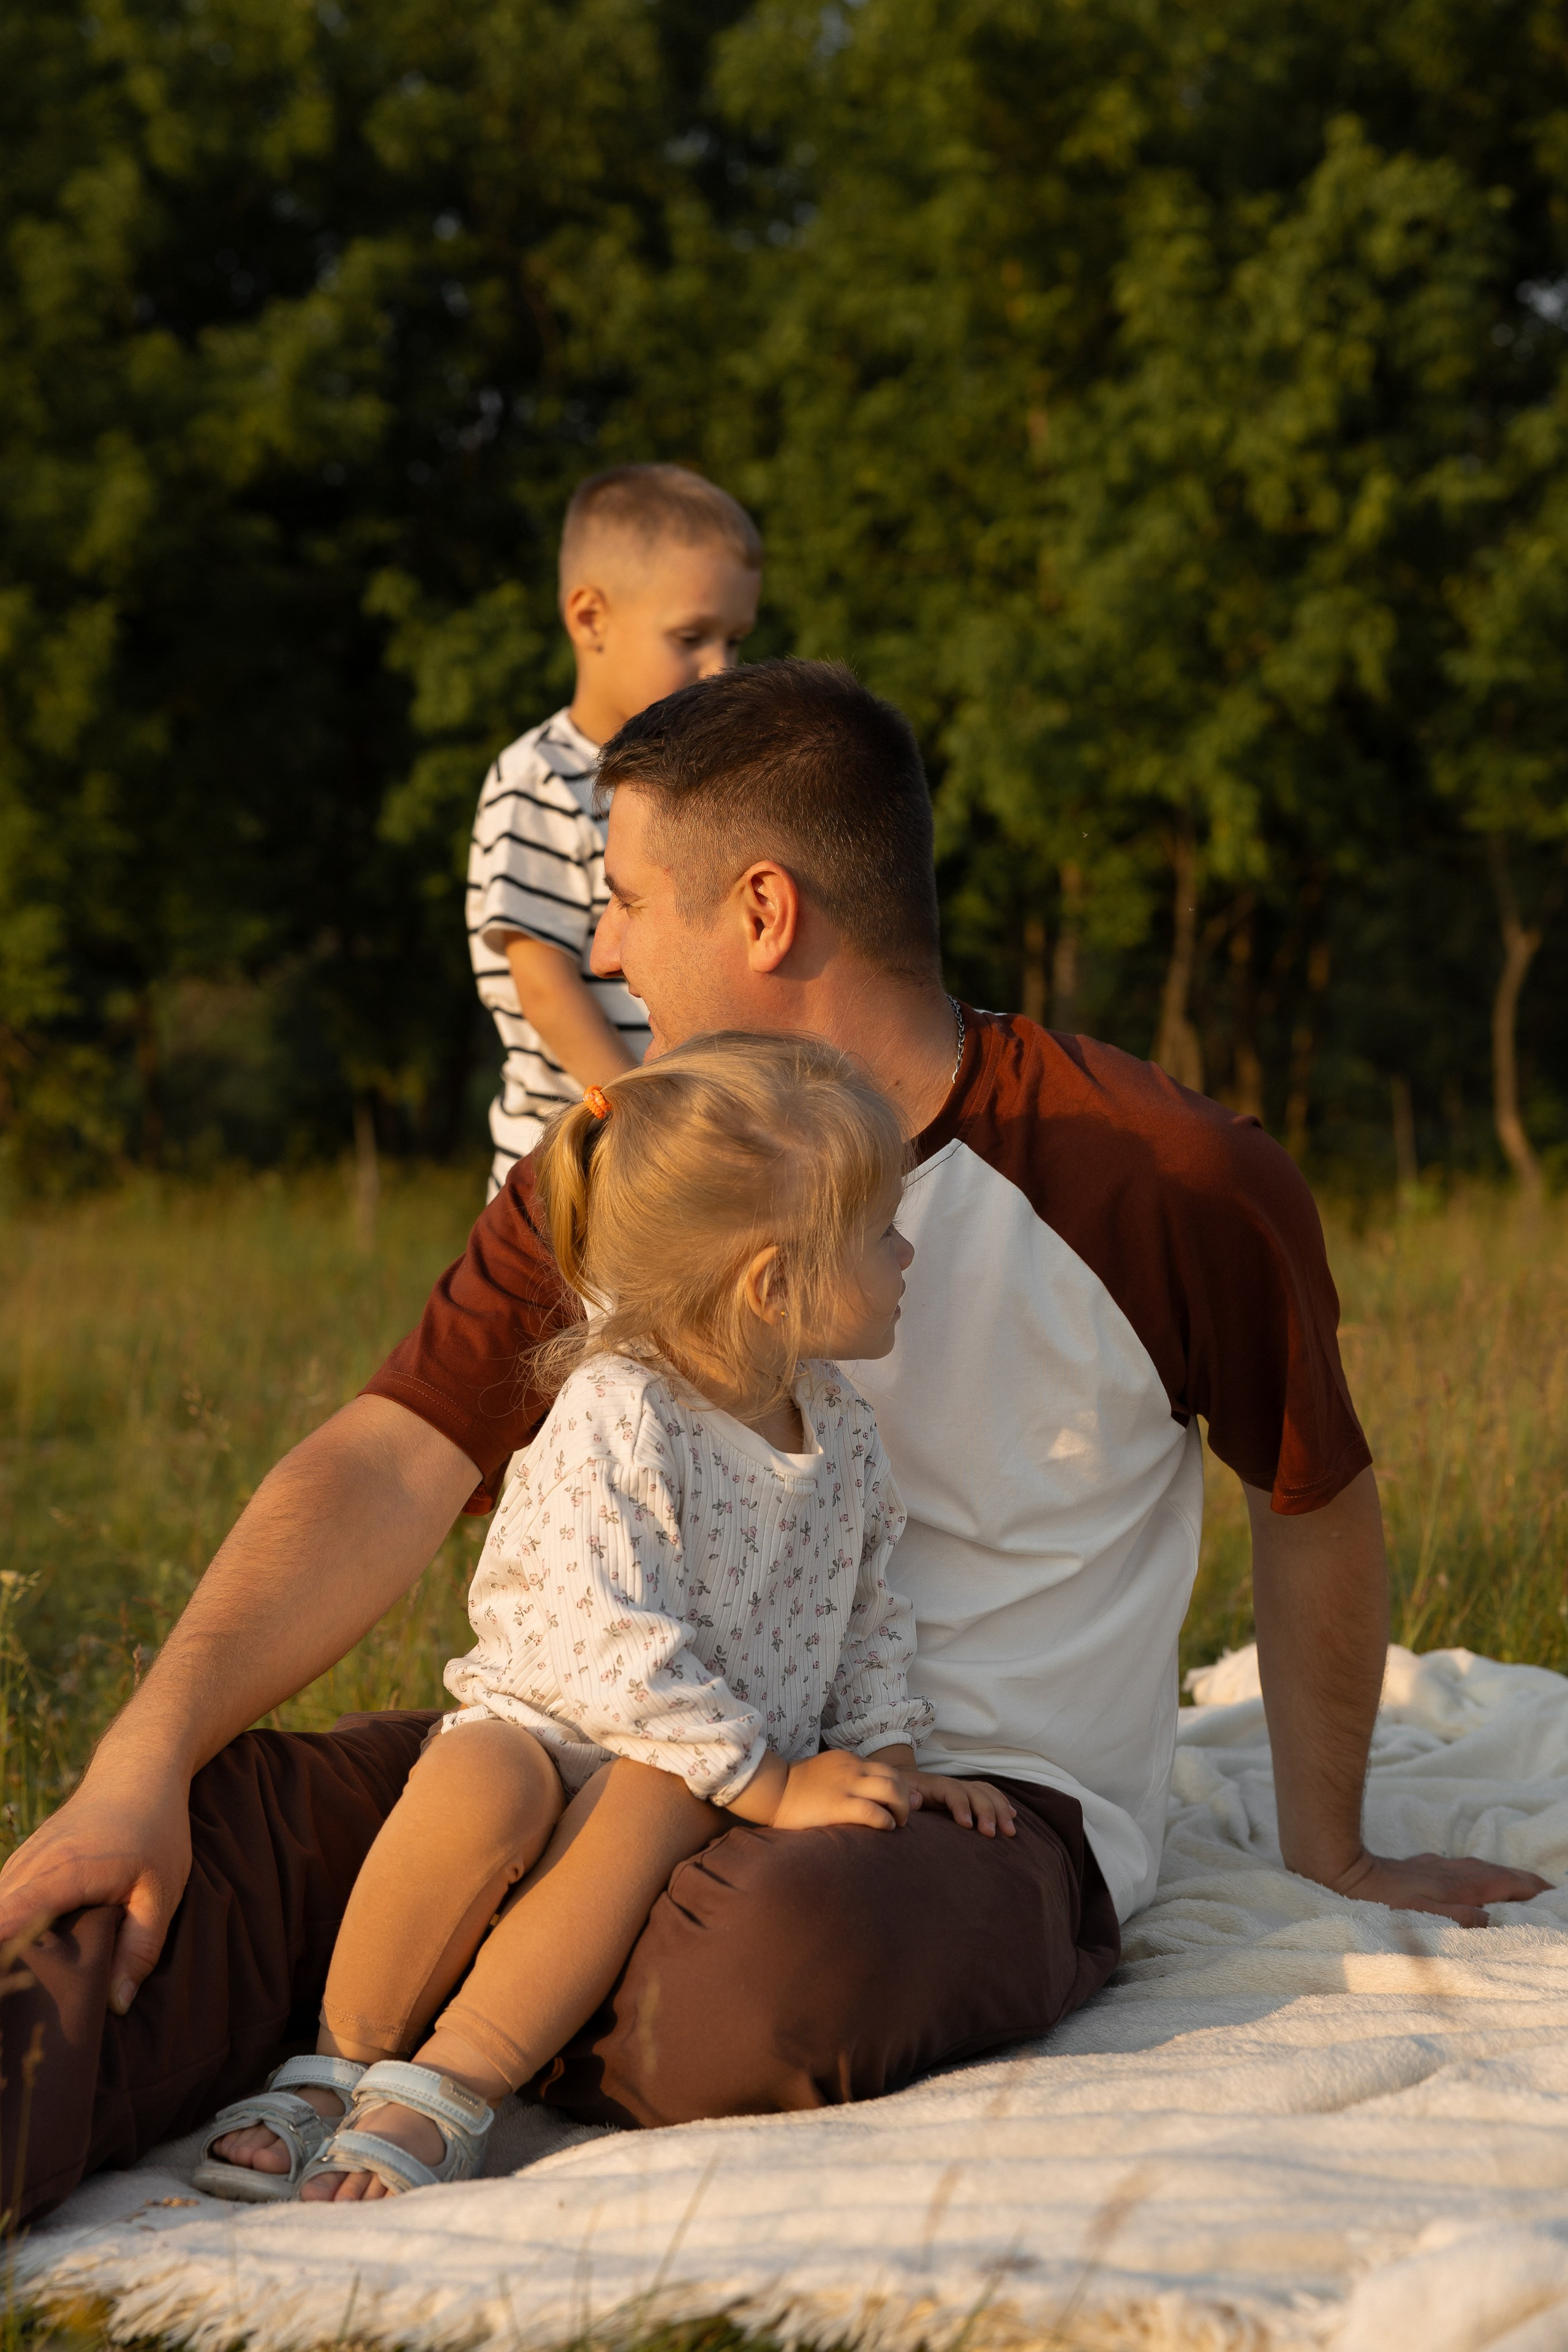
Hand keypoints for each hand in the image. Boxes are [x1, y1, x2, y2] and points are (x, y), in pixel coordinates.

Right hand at [0, 1754, 191, 2009]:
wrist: (138, 1770)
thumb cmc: (156, 1829)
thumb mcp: (162, 1891)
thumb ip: (140, 1949)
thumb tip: (117, 2006)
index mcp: (62, 1874)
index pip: (10, 1925)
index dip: (3, 1961)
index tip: (9, 1994)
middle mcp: (29, 1867)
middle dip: (5, 1966)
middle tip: (22, 2007)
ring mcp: (19, 1863)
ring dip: (6, 1950)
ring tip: (24, 1988)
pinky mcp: (20, 1864)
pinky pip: (3, 1905)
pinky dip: (8, 1931)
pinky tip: (24, 1958)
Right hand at [769, 1750, 913, 1831]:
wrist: (773, 1789)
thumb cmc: (797, 1787)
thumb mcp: (827, 1772)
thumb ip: (848, 1778)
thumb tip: (870, 1794)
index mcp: (849, 1760)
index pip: (887, 1769)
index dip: (901, 1787)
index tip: (905, 1802)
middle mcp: (852, 1769)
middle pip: (895, 1777)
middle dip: (906, 1797)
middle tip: (904, 1815)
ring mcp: (846, 1786)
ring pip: (890, 1790)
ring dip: (901, 1808)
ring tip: (898, 1822)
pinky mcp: (838, 1806)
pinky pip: (872, 1812)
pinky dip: (885, 1821)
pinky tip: (886, 1827)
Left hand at [907, 1774, 1016, 1836]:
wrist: (901, 1782)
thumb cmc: (898, 1794)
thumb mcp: (896, 1794)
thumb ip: (906, 1798)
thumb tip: (917, 1800)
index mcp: (934, 1785)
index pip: (953, 1791)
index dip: (961, 1806)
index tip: (968, 1825)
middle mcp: (952, 1784)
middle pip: (975, 1792)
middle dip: (987, 1812)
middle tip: (992, 1834)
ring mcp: (961, 1788)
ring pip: (986, 1793)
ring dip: (1000, 1810)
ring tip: (1009, 1830)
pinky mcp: (967, 1795)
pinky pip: (989, 1794)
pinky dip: (1002, 1803)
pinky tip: (1012, 1815)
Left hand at [1333, 1846, 1551, 1929]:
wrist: (1343, 1874)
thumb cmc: (1382, 1904)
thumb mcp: (1424, 1919)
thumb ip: (1460, 1920)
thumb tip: (1491, 1919)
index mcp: (1459, 1885)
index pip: (1505, 1883)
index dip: (1529, 1889)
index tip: (1552, 1894)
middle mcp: (1451, 1871)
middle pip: (1495, 1872)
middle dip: (1522, 1881)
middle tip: (1544, 1890)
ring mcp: (1434, 1867)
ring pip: (1477, 1868)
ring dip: (1500, 1876)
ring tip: (1517, 1886)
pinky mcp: (1419, 1868)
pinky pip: (1458, 1869)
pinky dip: (1476, 1875)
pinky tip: (1470, 1881)